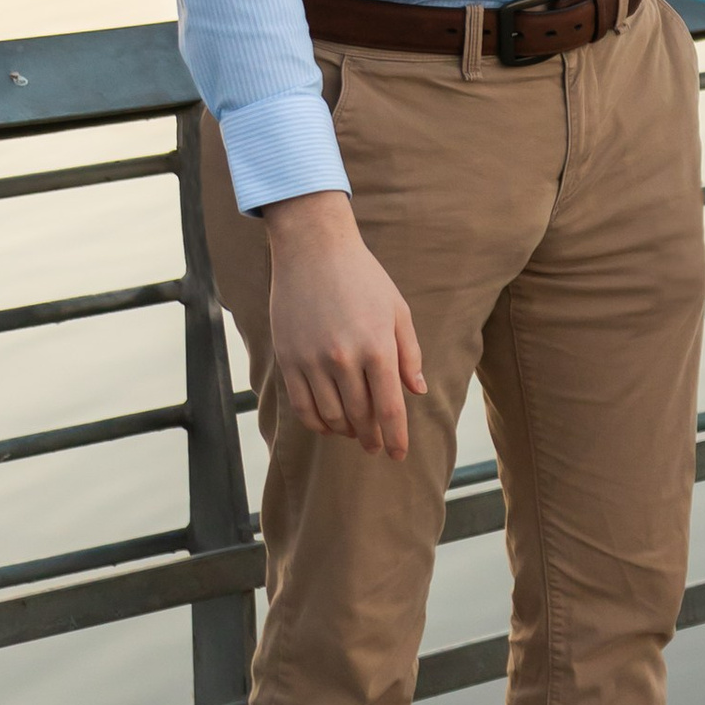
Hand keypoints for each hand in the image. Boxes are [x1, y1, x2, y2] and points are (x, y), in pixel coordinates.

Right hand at [261, 191, 427, 458]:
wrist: (313, 249)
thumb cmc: (363, 277)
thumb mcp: (397, 311)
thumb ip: (408, 354)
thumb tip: (416, 391)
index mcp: (378, 347)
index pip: (389, 409)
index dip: (396, 438)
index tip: (398, 455)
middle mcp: (345, 359)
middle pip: (360, 417)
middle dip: (371, 437)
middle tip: (376, 447)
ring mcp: (312, 361)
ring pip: (331, 416)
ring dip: (345, 431)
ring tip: (354, 432)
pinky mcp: (288, 359)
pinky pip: (302, 406)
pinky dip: (316, 423)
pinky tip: (327, 424)